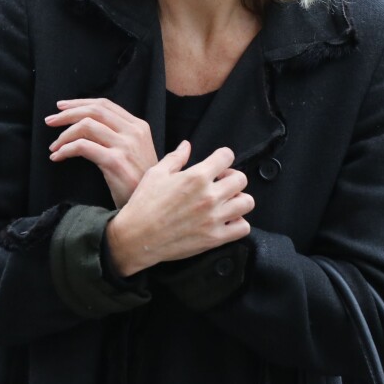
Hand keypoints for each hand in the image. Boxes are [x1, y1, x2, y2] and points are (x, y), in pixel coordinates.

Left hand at [45, 98, 157, 207]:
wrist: (150, 205)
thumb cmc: (138, 181)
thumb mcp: (136, 151)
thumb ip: (119, 135)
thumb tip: (87, 124)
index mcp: (138, 126)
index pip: (105, 104)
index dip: (79, 103)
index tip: (61, 107)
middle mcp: (134, 132)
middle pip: (94, 111)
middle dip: (67, 113)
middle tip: (50, 121)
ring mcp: (126, 146)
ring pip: (86, 126)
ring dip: (64, 135)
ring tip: (54, 147)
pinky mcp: (116, 162)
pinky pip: (83, 147)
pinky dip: (66, 150)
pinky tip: (58, 157)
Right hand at [106, 142, 253, 276]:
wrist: (136, 237)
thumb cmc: (143, 205)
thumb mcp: (156, 174)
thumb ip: (176, 158)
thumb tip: (187, 145)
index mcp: (196, 176)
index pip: (226, 156)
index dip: (223, 157)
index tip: (219, 162)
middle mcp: (209, 196)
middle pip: (241, 179)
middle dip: (232, 178)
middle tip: (222, 183)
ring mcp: (214, 218)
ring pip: (247, 202)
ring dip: (238, 199)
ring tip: (226, 201)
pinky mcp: (214, 238)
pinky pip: (242, 228)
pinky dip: (238, 223)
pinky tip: (226, 220)